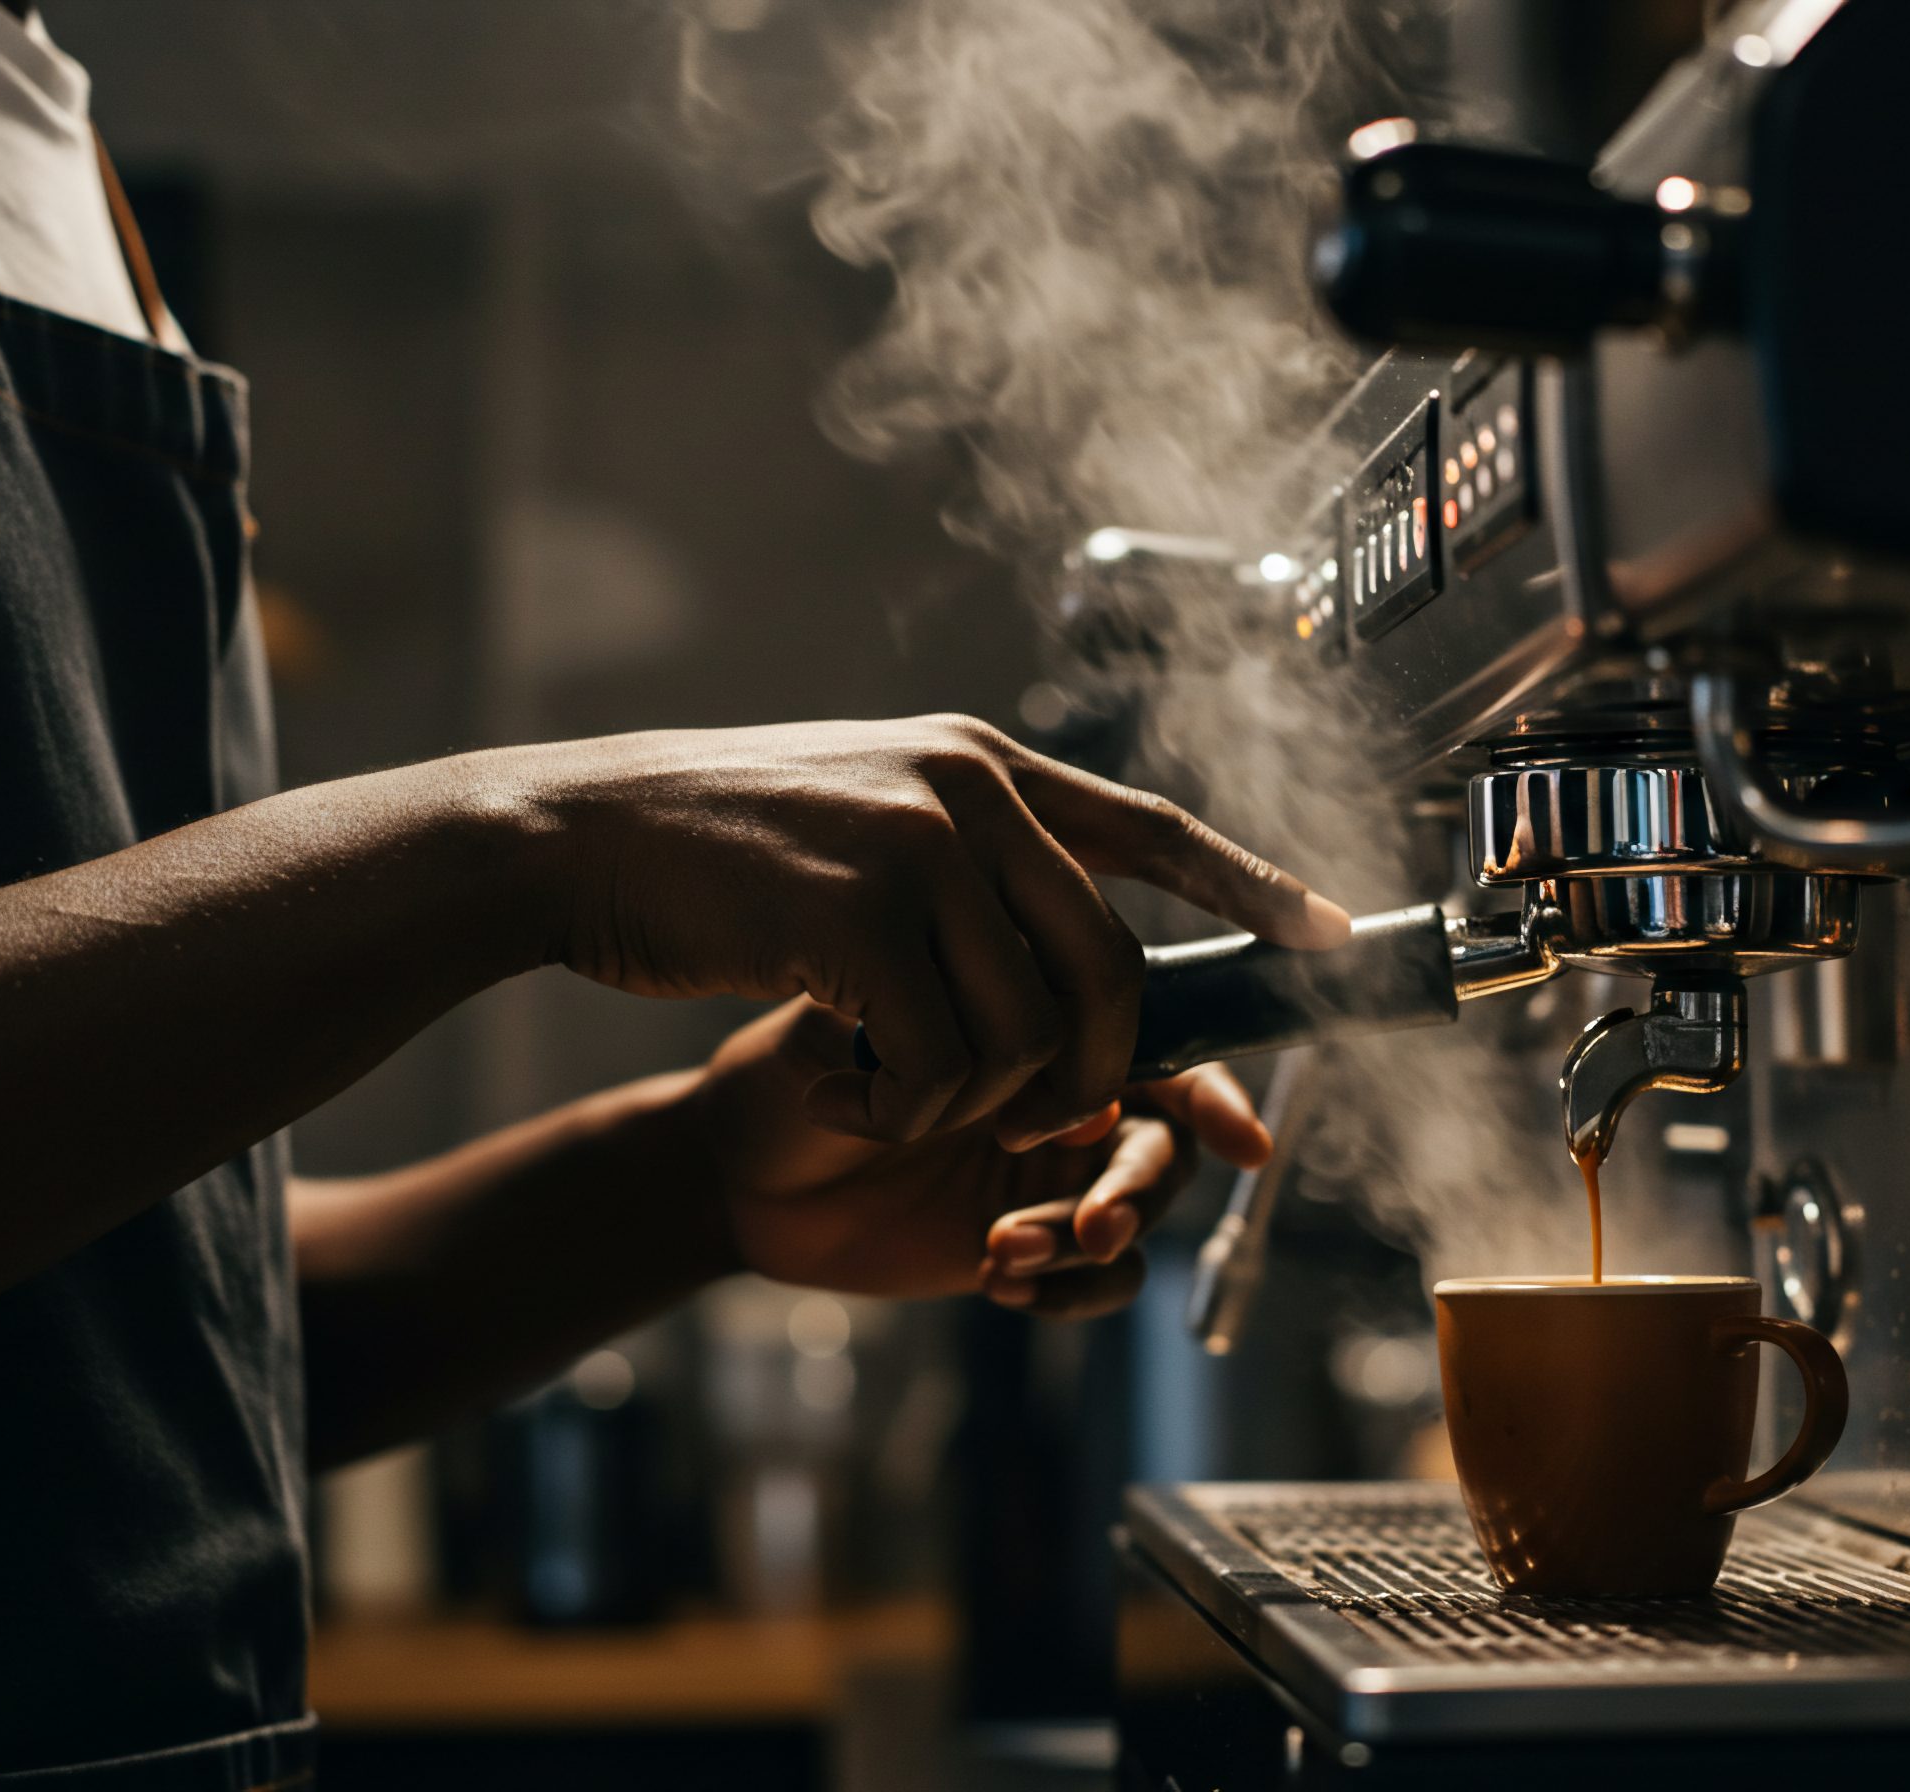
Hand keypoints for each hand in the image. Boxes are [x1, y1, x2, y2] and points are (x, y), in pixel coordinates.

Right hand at [520, 714, 1347, 1148]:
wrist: (581, 837)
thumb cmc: (722, 848)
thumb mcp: (867, 811)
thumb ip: (968, 853)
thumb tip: (1062, 936)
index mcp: (983, 763)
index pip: (1153, 827)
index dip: (1251, 886)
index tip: (1328, 935)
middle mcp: (970, 791)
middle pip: (1111, 970)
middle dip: (1093, 1073)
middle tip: (1027, 1113)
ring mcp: (917, 847)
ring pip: (1031, 1034)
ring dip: (972, 1100)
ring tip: (891, 1085)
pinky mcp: (856, 917)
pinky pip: (943, 1067)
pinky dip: (905, 1111)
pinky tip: (844, 1087)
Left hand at [685, 1000, 1272, 1318]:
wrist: (732, 1174)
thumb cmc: (788, 1072)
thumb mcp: (863, 1022)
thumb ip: (950, 1013)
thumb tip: (1041, 1019)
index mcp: (1042, 1018)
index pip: (1165, 1040)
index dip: (1215, 1090)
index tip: (1237, 1137)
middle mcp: (1063, 1092)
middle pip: (1171, 1139)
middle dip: (1144, 1185)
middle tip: (1093, 1220)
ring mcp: (1046, 1172)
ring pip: (1134, 1213)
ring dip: (1090, 1241)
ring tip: (1002, 1250)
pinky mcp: (1021, 1245)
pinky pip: (1097, 1283)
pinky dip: (1069, 1291)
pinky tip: (996, 1279)